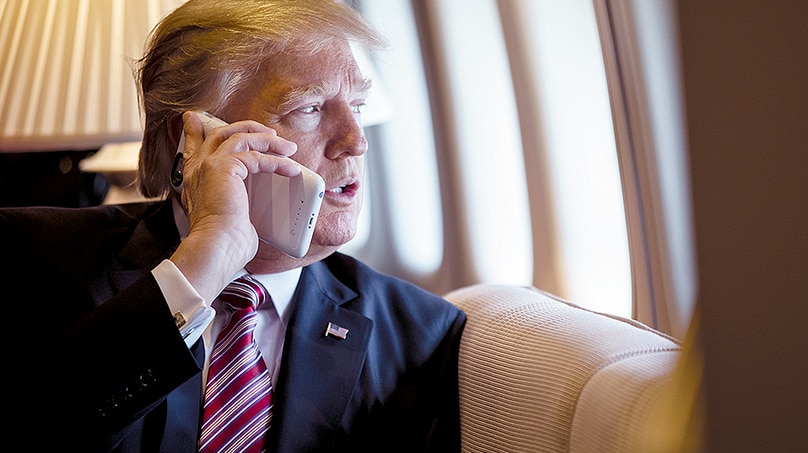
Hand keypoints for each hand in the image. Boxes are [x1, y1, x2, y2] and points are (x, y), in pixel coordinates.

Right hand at [170, 111, 300, 301]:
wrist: (215, 249)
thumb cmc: (223, 244)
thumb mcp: (231, 218)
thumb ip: (238, 205)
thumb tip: (256, 214)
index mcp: (195, 180)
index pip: (193, 147)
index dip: (196, 130)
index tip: (197, 119)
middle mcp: (198, 170)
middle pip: (220, 133)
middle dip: (246, 128)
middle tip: (268, 132)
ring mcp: (209, 166)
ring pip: (240, 138)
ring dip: (267, 141)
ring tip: (288, 148)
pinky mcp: (224, 168)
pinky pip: (255, 156)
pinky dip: (276, 161)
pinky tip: (290, 169)